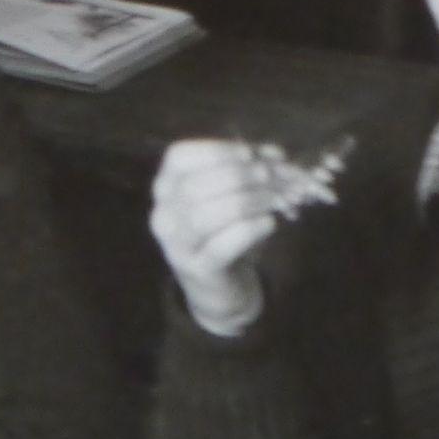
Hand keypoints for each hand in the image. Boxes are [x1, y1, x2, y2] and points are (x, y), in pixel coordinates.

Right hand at [150, 138, 316, 338]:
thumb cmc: (223, 230)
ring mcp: (176, 245)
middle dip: (237, 176)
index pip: (179, 157)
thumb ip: (249, 170)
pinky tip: (269, 223)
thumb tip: (275, 154)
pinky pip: (221, 246)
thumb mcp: (231, 195)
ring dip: (246, 202)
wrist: (217, 287)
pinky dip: (250, 230)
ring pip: (206, 215)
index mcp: (165, 186)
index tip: (249, 154)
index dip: (215, 151)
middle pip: (195, 185)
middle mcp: (163, 213)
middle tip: (269, 177)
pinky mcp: (198, 270)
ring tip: (274, 200)